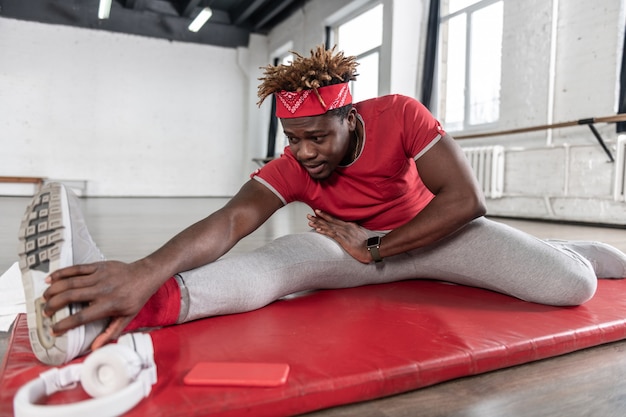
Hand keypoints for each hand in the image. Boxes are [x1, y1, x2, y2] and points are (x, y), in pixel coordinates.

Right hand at [43, 260, 160, 349]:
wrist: (145, 275)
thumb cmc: (136, 297)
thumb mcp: (127, 318)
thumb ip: (110, 333)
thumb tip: (95, 347)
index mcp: (109, 305)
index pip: (81, 317)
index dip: (65, 325)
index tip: (54, 330)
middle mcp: (102, 290)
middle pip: (70, 297)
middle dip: (53, 306)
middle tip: (46, 312)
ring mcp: (99, 276)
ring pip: (70, 282)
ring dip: (53, 290)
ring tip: (44, 298)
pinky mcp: (98, 266)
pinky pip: (76, 269)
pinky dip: (61, 273)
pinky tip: (50, 279)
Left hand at [307, 209, 371, 262]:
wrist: (371, 248)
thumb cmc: (367, 243)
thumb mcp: (360, 234)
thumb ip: (354, 231)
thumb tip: (350, 230)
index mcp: (349, 225)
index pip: (335, 219)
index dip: (325, 216)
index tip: (318, 212)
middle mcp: (346, 227)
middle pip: (329, 221)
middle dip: (318, 218)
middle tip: (309, 215)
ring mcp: (344, 233)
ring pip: (328, 226)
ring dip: (318, 224)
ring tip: (310, 221)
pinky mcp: (343, 240)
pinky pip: (332, 234)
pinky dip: (324, 231)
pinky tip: (318, 230)